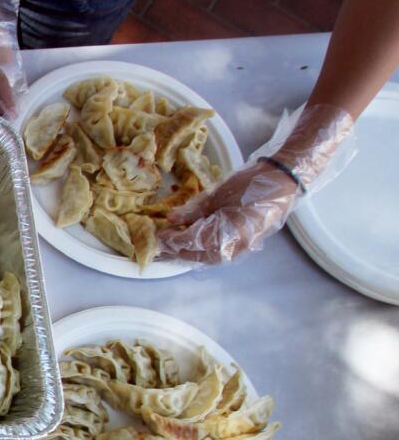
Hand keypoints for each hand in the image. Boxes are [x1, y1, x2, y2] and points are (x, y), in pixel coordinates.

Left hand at [159, 102, 355, 264]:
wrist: (283, 181)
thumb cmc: (252, 184)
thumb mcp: (218, 194)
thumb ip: (194, 210)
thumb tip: (171, 220)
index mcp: (227, 233)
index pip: (191, 242)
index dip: (172, 239)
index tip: (157, 234)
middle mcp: (234, 247)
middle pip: (196, 255)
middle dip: (175, 251)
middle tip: (155, 247)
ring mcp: (240, 249)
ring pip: (206, 258)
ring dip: (186, 254)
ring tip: (167, 250)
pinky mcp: (243, 246)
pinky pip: (217, 254)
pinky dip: (200, 251)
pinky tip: (188, 247)